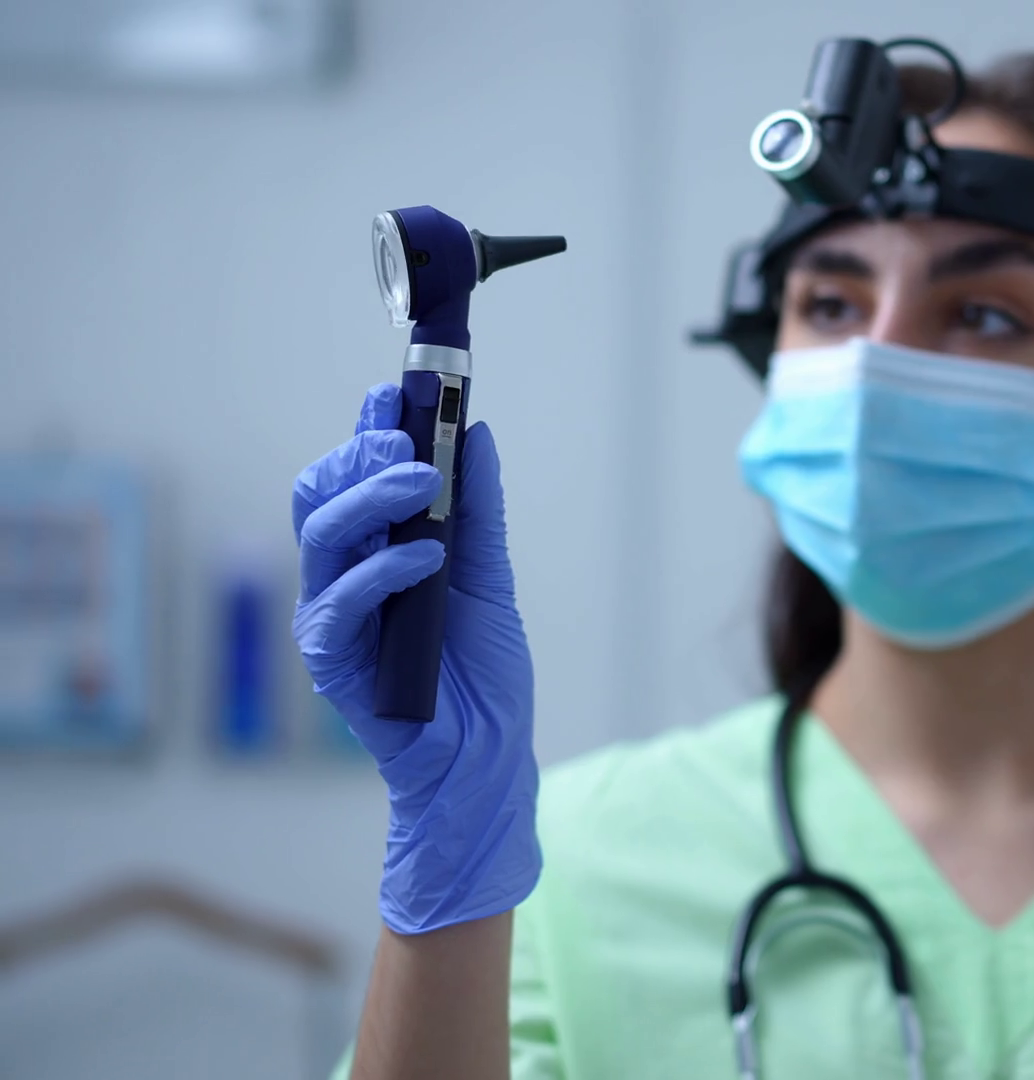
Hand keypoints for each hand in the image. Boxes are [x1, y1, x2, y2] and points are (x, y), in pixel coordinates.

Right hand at [291, 383, 539, 934]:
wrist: (486, 756)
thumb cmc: (482, 673)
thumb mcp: (489, 576)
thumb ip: (478, 510)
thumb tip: (477, 433)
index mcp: (375, 551)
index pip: (352, 476)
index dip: (366, 431)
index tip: (396, 392)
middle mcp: (343, 577)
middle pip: (320, 494)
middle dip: (359, 455)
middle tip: (410, 442)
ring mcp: (332, 616)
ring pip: (322, 535)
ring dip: (372, 498)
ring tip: (423, 482)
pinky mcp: (333, 660)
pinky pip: (339, 602)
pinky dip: (382, 570)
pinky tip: (425, 556)